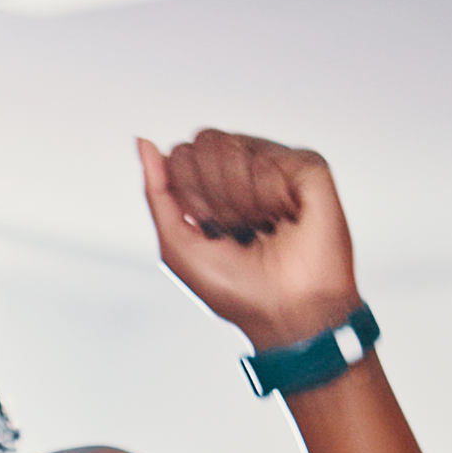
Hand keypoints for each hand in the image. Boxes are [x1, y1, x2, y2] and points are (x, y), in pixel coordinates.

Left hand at [138, 130, 359, 350]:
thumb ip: (157, 191)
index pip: (181, 155)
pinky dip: (268, 196)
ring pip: (235, 145)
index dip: (187, 196)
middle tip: (235, 229)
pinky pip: (270, 160)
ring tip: (261, 227)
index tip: (207, 230)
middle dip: (209, 193)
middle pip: (205, 142)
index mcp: (211, 188)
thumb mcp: (175, 243)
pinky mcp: (308, 167)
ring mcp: (276, 165)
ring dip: (238, 199)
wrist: (282, 311)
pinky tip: (284, 218)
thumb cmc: (233, 288)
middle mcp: (243, 171)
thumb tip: (142, 141)